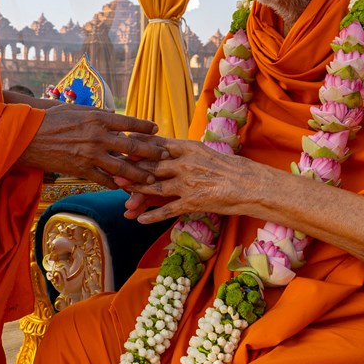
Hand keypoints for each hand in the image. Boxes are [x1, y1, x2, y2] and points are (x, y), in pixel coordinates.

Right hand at [18, 103, 165, 188]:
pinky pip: (105, 180)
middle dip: (151, 152)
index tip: (155, 129)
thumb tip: (112, 115)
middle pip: (132, 146)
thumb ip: (95, 113)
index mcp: (97, 118)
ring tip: (152, 179)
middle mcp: (97, 136)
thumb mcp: (74, 109)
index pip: (128, 122)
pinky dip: (117, 185)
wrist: (27, 137)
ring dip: (140, 174)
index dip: (144, 126)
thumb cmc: (49, 119)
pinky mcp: (81, 170)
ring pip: (122, 168)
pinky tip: (126, 188)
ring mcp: (90, 155)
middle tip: (165, 156)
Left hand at [123, 137, 267, 223]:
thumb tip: (166, 148)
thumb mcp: (205, 152)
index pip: (157, 144)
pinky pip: (168, 209)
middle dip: (131, 169)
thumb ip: (184, 151)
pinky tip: (140, 220)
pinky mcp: (192, 201)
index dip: (138, 145)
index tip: (122, 144)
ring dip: (136, 192)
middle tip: (113, 171)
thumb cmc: (229, 167)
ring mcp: (187, 183)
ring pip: (154, 187)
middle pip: (151, 165)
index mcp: (188, 147)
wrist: (251, 184)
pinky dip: (153, 215)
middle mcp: (185, 163)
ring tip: (122, 195)